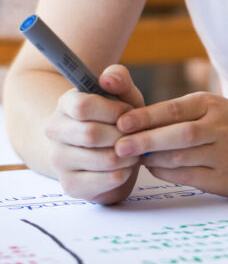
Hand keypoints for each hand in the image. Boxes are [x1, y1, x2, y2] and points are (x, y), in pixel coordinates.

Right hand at [45, 64, 144, 203]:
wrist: (105, 148)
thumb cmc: (115, 117)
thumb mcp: (122, 94)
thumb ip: (119, 79)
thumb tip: (107, 78)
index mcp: (65, 104)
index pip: (82, 106)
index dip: (112, 110)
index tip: (128, 113)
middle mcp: (55, 132)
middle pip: (92, 135)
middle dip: (123, 134)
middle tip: (137, 134)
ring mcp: (59, 160)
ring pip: (104, 159)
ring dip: (129, 154)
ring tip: (135, 148)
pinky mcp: (71, 185)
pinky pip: (107, 180)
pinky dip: (125, 172)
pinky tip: (126, 165)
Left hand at [114, 92, 227, 196]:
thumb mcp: (213, 109)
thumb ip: (180, 115)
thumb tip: (135, 124)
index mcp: (212, 105)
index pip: (173, 108)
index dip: (145, 117)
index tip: (120, 123)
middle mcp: (218, 127)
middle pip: (176, 134)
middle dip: (144, 140)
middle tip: (118, 147)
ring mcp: (223, 154)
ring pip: (180, 157)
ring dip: (152, 159)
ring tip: (131, 159)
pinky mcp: (223, 178)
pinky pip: (188, 176)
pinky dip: (167, 173)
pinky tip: (155, 169)